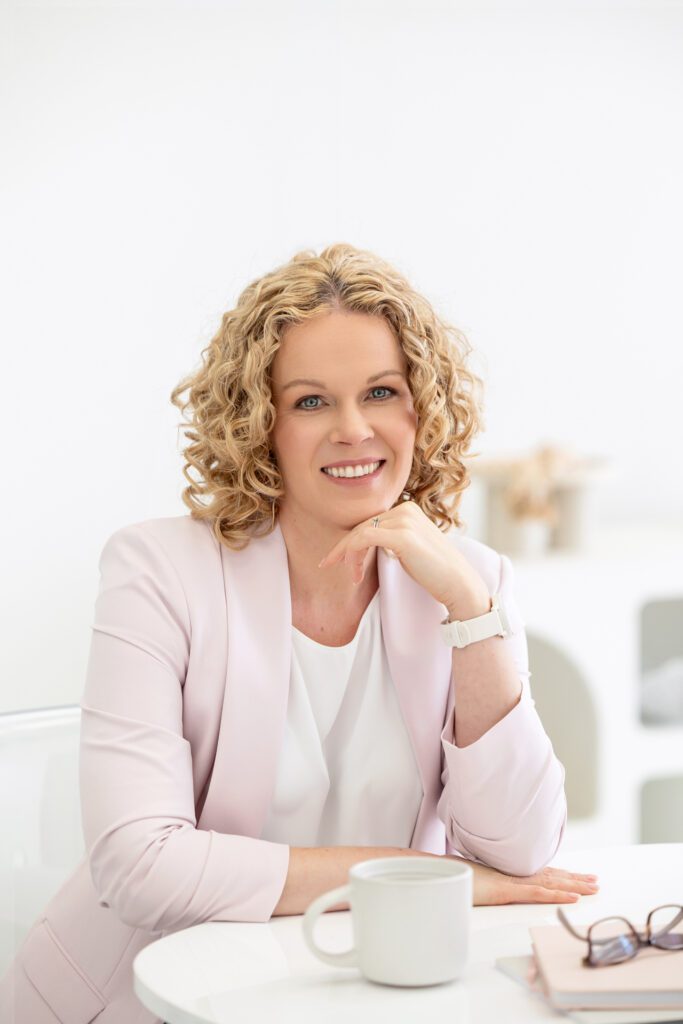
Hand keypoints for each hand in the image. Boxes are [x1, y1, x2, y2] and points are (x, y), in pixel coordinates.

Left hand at [318, 501, 486, 609]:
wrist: (457, 583)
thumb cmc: (433, 571)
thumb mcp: (408, 549)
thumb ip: (389, 540)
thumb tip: (362, 544)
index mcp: (407, 509)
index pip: (370, 522)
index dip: (351, 542)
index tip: (338, 560)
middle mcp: (405, 509)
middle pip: (362, 526)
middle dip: (344, 548)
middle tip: (330, 566)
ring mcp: (404, 520)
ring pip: (360, 533)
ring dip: (349, 556)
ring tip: (352, 577)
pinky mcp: (402, 535)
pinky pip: (364, 539)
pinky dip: (353, 555)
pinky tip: (354, 572)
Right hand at [458, 857, 599, 904]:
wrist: (437, 873)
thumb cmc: (453, 876)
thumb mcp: (475, 879)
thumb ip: (488, 880)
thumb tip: (490, 883)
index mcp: (507, 872)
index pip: (540, 872)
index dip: (560, 874)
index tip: (577, 876)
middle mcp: (513, 873)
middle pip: (550, 875)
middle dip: (574, 878)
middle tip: (595, 881)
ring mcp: (511, 881)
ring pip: (549, 882)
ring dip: (573, 885)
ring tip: (593, 888)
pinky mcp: (506, 891)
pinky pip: (537, 893)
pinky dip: (556, 895)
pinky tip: (573, 897)